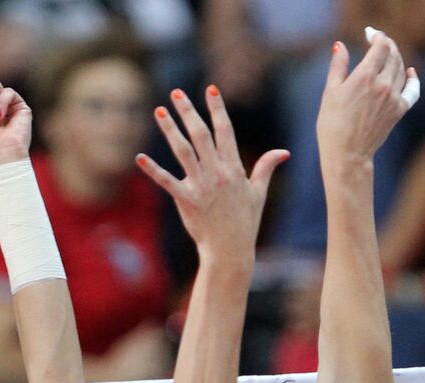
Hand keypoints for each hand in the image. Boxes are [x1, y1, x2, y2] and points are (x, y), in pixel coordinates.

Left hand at [138, 87, 287, 256]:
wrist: (230, 250)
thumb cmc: (245, 222)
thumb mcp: (258, 193)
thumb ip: (267, 168)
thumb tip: (283, 152)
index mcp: (234, 169)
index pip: (225, 131)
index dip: (218, 108)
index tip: (211, 89)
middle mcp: (217, 173)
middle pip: (201, 135)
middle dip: (188, 112)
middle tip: (176, 93)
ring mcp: (201, 186)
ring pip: (183, 151)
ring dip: (170, 130)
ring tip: (159, 111)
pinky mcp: (187, 200)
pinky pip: (167, 182)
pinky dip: (153, 170)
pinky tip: (140, 157)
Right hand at [317, 29, 416, 171]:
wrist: (348, 154)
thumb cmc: (332, 124)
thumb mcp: (330, 91)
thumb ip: (338, 65)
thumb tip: (340, 45)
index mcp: (365, 75)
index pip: (380, 45)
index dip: (377, 35)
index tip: (370, 33)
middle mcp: (383, 84)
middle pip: (393, 54)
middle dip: (386, 45)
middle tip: (377, 42)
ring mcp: (394, 98)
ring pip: (401, 69)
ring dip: (395, 58)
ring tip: (387, 55)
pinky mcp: (399, 110)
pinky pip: (412, 90)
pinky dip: (412, 79)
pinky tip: (410, 72)